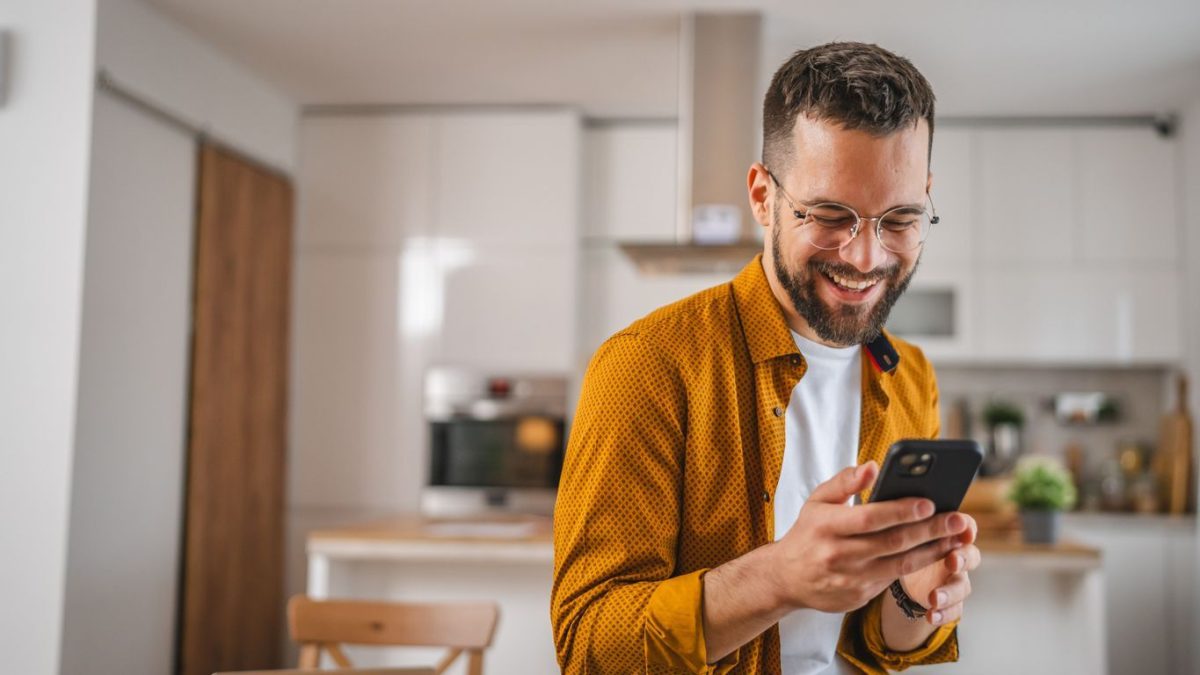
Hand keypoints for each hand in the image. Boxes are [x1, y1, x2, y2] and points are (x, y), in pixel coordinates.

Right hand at [769, 462, 970, 613]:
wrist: (787, 578)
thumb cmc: (808, 533)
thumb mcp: (817, 501)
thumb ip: (845, 481)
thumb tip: (873, 466)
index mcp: (826, 526)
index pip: (869, 518)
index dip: (901, 510)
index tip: (929, 502)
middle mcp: (838, 554)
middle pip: (892, 542)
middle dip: (930, 530)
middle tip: (958, 519)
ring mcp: (850, 578)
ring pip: (900, 565)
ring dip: (933, 551)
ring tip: (956, 538)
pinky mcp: (859, 596)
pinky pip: (894, 580)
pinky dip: (918, 566)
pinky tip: (937, 554)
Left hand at [900, 515, 979, 626]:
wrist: (898, 567)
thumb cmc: (901, 539)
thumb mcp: (900, 524)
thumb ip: (901, 513)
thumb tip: (884, 485)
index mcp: (947, 532)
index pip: (964, 526)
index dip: (966, 527)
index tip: (962, 528)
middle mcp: (956, 554)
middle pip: (970, 556)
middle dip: (964, 558)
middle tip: (952, 561)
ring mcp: (955, 579)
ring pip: (962, 586)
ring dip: (951, 592)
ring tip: (934, 598)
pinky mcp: (949, 600)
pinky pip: (955, 609)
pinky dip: (945, 613)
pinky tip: (930, 615)